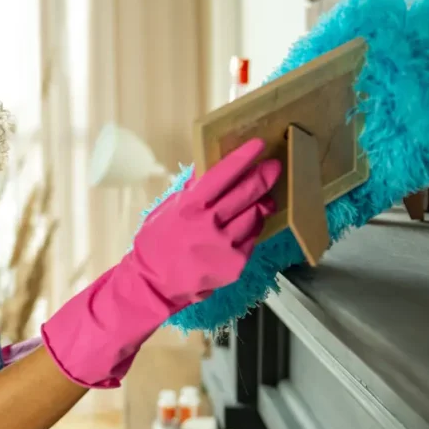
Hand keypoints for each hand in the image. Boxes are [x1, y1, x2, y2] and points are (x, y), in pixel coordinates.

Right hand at [41, 138, 280, 387]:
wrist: (154, 284)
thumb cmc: (156, 244)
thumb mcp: (167, 211)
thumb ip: (190, 192)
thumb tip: (206, 171)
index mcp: (190, 206)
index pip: (223, 175)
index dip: (243, 158)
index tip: (258, 145)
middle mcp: (209, 223)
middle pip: (247, 192)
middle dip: (264, 176)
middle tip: (274, 167)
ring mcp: (225, 245)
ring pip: (255, 215)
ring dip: (262, 203)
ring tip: (264, 197)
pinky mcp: (235, 264)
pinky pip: (253, 238)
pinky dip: (254, 227)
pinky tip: (250, 222)